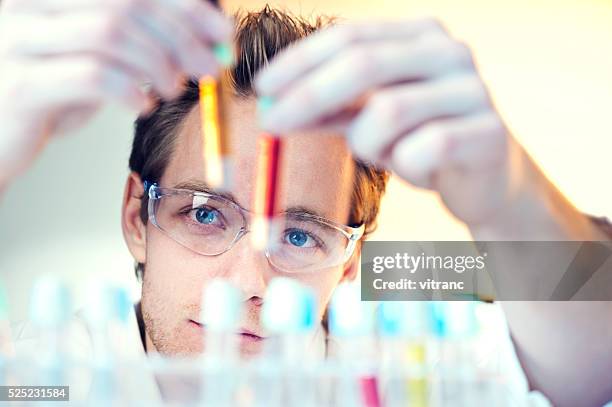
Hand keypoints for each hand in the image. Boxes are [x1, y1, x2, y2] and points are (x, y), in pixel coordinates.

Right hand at [0, 0, 231, 187]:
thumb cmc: (54, 97)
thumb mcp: (98, 62)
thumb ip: (138, 45)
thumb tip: (206, 43)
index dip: (186, 6)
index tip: (223, 31)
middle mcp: (31, 4)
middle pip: (126, 4)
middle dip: (182, 36)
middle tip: (211, 66)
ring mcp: (20, 40)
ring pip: (110, 33)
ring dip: (159, 64)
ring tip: (174, 89)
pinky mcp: (23, 84)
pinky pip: (92, 76)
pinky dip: (131, 90)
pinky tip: (142, 105)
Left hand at [255, 18, 527, 226]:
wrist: (488, 179)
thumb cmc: (422, 141)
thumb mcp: (369, 120)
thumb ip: (330, 108)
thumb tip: (272, 105)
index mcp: (420, 36)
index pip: (349, 36)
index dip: (300, 61)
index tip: (261, 87)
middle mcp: (448, 52)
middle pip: (363, 64)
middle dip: (308, 95)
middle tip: (270, 123)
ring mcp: (473, 89)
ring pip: (388, 112)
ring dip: (367, 143)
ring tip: (380, 154)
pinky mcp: (489, 132)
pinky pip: (422, 150)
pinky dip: (404, 166)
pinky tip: (416, 169)